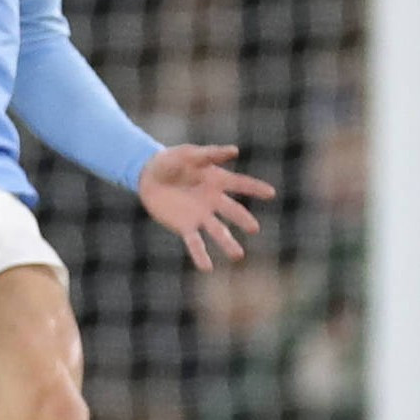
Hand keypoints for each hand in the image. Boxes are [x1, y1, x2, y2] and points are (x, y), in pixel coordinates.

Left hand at [137, 144, 274, 271]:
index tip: (271, 193)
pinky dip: (200, 254)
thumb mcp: (188, 154)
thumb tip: (235, 151)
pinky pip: (195, 242)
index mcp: (217, 180)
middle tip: (253, 228)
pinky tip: (207, 268)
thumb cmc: (171, 161)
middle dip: (242, 219)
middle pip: (232, 211)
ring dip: (227, 243)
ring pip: (218, 230)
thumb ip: (209, 155)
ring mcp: (201, 215)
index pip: (240, 184)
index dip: (255, 188)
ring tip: (238, 255)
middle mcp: (213, 200)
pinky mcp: (185, 226)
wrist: (149, 176)